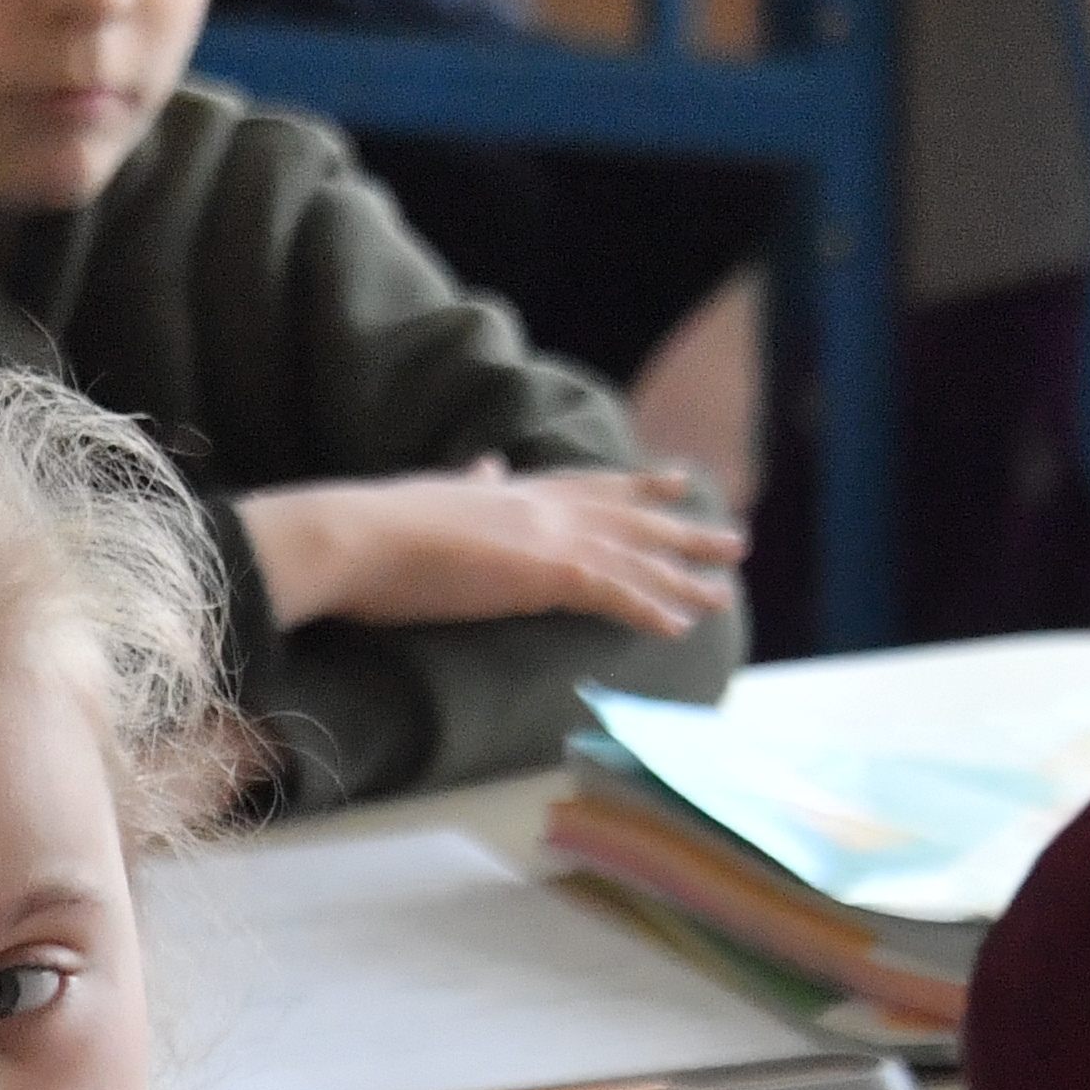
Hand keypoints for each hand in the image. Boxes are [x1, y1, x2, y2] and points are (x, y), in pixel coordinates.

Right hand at [240, 461, 744, 636]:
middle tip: (735, 540)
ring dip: (683, 577)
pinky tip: (678, 626)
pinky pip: (612, 593)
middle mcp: (543, 506)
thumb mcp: (436, 496)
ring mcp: (547, 537)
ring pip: (634, 558)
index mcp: (517, 489)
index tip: (679, 483)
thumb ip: (472, 482)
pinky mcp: (542, 572)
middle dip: (685, 532)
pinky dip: (648, 608)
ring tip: (724, 592)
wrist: (355, 536)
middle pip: (632, 519)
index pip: (593, 485)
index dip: (640, 487)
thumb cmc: (378, 528)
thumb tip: (489, 463)